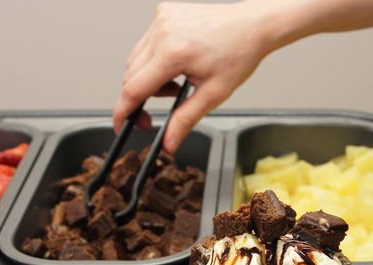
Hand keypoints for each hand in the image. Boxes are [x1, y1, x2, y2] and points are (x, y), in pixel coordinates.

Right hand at [114, 1, 273, 152]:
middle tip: (164, 106)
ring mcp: (161, 20)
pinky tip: (177, 62)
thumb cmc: (238, 54)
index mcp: (173, 53)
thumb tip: (168, 143)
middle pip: (131, 76)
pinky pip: (146, 43)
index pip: (134, 89)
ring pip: (135, 60)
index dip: (124, 112)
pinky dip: (154, 59)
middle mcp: (162, 32)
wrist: (251, 26)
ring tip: (177, 83)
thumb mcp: (213, 95)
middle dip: (142, 97)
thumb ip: (184, 121)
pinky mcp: (163, 13)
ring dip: (149, 78)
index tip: (121, 126)